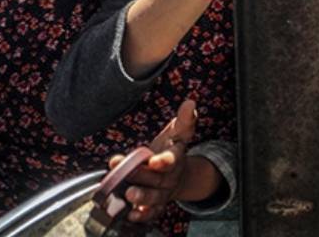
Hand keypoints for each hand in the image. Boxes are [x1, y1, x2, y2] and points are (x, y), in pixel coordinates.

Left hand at [110, 100, 197, 222]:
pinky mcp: (154, 204)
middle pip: (157, 178)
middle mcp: (169, 176)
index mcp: (175, 157)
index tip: (154, 161)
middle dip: (142, 176)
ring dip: (142, 196)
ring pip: (153, 196)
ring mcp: (162, 192)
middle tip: (128, 174)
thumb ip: (184, 120)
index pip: (172, 158)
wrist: (176, 175)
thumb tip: (190, 102)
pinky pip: (150, 212)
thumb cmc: (171, 150)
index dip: (164, 161)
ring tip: (129, 194)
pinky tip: (132, 213)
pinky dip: (142, 214)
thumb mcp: (178, 133)